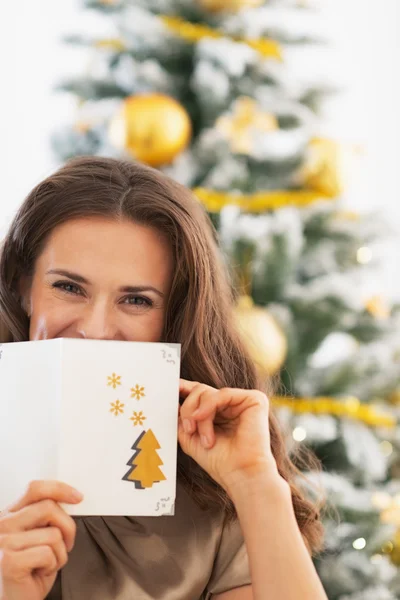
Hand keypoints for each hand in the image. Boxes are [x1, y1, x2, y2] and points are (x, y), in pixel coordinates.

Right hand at [0, 480, 82, 599]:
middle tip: (65, 545)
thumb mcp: (38, 537)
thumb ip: (45, 517)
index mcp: (9, 515)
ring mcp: (3, 541)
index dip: (60, 489)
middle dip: (68, 528)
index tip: (77, 497)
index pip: (35, 488)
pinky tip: (39, 573)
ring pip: (53, 533)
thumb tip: (70, 499)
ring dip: (60, 553)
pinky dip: (52, 565)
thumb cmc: (28, 572)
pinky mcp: (8, 560)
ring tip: (46, 563)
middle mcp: (2, 524)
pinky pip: (48, 553)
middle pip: (49, 507)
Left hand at [178, 379, 278, 493]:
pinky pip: (222, 393)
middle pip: (199, 390)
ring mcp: (242, 401)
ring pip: (207, 392)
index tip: (169, 388)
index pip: (199, 392)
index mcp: (218, 411)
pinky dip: (208, 407)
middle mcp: (230, 404)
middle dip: (187, 409)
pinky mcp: (254, 400)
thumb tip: (170, 400)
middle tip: (188, 429)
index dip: (183, 388)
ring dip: (197, 414)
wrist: (240, 475)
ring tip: (202, 437)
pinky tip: (205, 423)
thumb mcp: (189, 437)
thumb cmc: (219, 461)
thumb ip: (181, 418)